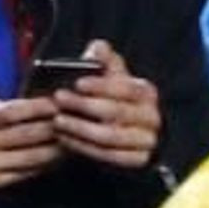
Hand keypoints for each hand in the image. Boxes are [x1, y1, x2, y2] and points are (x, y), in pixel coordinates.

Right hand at [0, 84, 61, 207]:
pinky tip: (55, 159)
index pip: (8, 113)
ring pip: (25, 158)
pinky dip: (39, 167)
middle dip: (51, 127)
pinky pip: (18, 175)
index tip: (55, 102)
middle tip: (73, 118)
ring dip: (52, 149)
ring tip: (72, 139)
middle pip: (22, 135)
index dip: (35, 108)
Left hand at [51, 41, 161, 170]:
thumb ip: (106, 62)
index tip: (77, 83)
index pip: (126, 87)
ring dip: (80, 129)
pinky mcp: (137, 161)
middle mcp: (151, 116)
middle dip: (84, 106)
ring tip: (57, 122)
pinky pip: (107, 156)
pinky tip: (65, 140)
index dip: (101, 86)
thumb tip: (98, 47)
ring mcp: (146, 141)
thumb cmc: (118, 104)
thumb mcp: (115, 81)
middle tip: (58, 101)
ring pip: (109, 137)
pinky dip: (84, 148)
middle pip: (116, 112)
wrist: (135, 138)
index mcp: (147, 93)